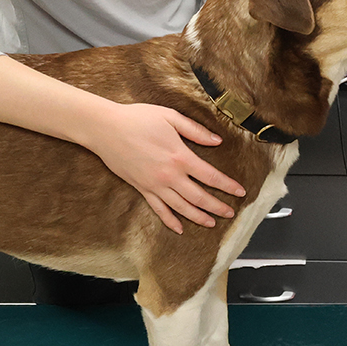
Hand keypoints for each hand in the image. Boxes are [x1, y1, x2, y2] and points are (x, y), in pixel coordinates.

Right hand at [86, 102, 246, 233]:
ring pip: (181, 208)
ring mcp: (154, 185)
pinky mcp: (141, 188)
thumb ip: (195, 131)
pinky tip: (179, 228)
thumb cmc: (137, 118)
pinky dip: (170, 220)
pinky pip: (158, 209)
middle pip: (199, 197)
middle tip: (230, 214)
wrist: (106, 129)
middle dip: (217, 207)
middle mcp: (169, 176)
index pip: (211, 176)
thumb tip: (217, 141)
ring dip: (198, 217)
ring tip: (211, 223)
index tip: (240, 192)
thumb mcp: (170, 117)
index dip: (228, 186)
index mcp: (180, 157)